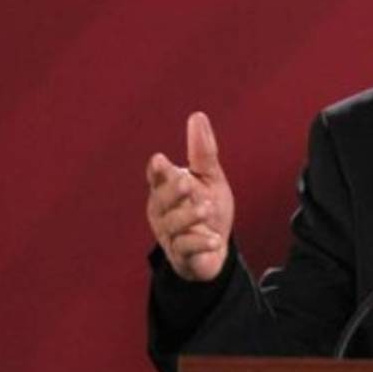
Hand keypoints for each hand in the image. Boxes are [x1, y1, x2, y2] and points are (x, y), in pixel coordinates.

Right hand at [145, 112, 234, 281]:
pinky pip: (187, 249)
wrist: (214, 249)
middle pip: (162, 200)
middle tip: (187, 182)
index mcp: (165, 190)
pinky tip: (214, 239)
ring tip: (206, 210)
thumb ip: (202, 152)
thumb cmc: (207, 208)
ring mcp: (170, 235)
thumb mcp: (209, 179)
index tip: (161, 161)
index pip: (157, 178)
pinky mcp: (183, 256)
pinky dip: (200, 243)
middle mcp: (163, 212)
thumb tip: (197, 116)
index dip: (158, 171)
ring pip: (174, 224)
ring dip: (189, 216)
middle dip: (173, 191)